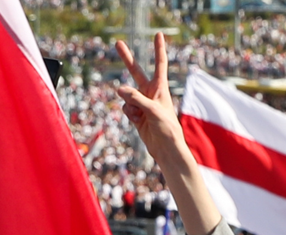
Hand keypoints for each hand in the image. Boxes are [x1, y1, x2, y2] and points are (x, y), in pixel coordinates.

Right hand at [115, 34, 186, 164]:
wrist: (166, 148)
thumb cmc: (167, 129)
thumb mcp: (153, 111)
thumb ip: (136, 98)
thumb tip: (119, 89)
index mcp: (161, 88)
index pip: (160, 64)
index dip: (158, 49)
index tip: (158, 34)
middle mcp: (151, 93)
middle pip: (136, 71)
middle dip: (127, 58)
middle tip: (117, 43)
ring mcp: (142, 102)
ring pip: (126, 95)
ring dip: (129, 104)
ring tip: (140, 115)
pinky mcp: (136, 113)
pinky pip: (125, 108)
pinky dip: (128, 113)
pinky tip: (137, 120)